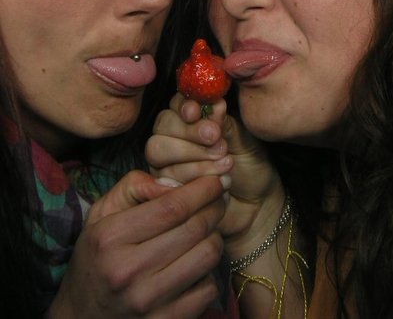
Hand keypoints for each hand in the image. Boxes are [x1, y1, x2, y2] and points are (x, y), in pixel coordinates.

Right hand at [47, 171, 226, 317]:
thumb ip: (135, 186)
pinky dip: (209, 271)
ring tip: (206, 231)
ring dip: (214, 237)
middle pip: (195, 229)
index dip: (202, 190)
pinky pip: (208, 288)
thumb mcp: (102, 214)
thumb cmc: (98, 257)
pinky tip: (196, 263)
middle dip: (215, 207)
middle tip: (219, 199)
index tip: (216, 181)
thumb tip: (176, 183)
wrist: (81, 318)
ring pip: (208, 255)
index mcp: (111, 238)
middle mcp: (128, 271)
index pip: (172, 207)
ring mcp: (148, 301)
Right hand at [146, 94, 284, 252]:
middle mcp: (174, 137)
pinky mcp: (166, 188)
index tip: (197, 112)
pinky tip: (219, 181)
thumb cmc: (250, 165)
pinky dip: (193, 178)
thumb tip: (214, 103)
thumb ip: (224, 122)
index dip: (183, 105)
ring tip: (226, 162)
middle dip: (189, 132)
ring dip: (195, 157)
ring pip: (159, 152)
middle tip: (216, 138)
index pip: (177, 102)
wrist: (256, 203)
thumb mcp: (243, 138)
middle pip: (163, 125)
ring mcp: (167, 163)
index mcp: (192, 117)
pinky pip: (165, 179)